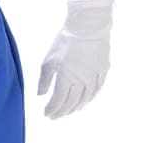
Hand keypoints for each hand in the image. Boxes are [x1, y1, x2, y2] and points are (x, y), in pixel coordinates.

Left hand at [37, 0, 113, 118]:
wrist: (88, 26)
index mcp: (66, 78)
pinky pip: (97, 90)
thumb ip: (44, 80)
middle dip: (62, 112)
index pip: (58, 101)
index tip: (46, 114)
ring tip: (69, 111)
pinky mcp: (103, 71)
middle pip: (71, 103)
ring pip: (85, 99)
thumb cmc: (65, 41)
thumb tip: (40, 95)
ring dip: (76, 107)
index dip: (52, 110)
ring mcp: (94, 77)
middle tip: (55, 116)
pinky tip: (85, 101)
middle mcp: (82, 81)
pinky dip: (90, 98)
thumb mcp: (49, 60)